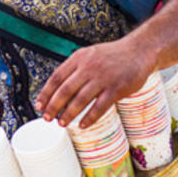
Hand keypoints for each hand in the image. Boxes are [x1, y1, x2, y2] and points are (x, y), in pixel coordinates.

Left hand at [35, 36, 154, 128]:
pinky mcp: (117, 89)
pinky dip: (89, 117)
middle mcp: (89, 67)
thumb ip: (74, 68)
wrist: (139, 51)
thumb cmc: (111, 56)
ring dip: (69, 114)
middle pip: (65, 90)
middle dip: (54, 106)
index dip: (46, 93)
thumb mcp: (89, 54)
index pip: (57, 77)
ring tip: (61, 123)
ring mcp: (103, 78)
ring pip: (80, 100)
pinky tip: (82, 125)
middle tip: (47, 118)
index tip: (39, 105)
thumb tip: (56, 89)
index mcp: (79, 58)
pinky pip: (100, 107)